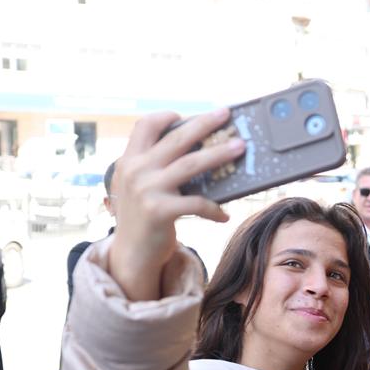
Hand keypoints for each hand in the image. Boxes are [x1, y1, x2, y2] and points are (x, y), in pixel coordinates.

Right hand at [107, 109, 242, 301]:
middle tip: (226, 114)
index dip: (166, 117)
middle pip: (176, 138)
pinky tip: (224, 215)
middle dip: (204, 123)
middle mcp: (135, 170)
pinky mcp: (160, 211)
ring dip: (220, 154)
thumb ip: (155, 167)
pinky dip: (214, 209)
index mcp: (129, 160)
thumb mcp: (139, 187)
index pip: (144, 125)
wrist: (131, 255)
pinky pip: (197, 202)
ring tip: (240, 147)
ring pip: (192, 164)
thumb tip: (197, 150)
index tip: (185, 115)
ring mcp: (146, 189)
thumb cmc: (143, 218)